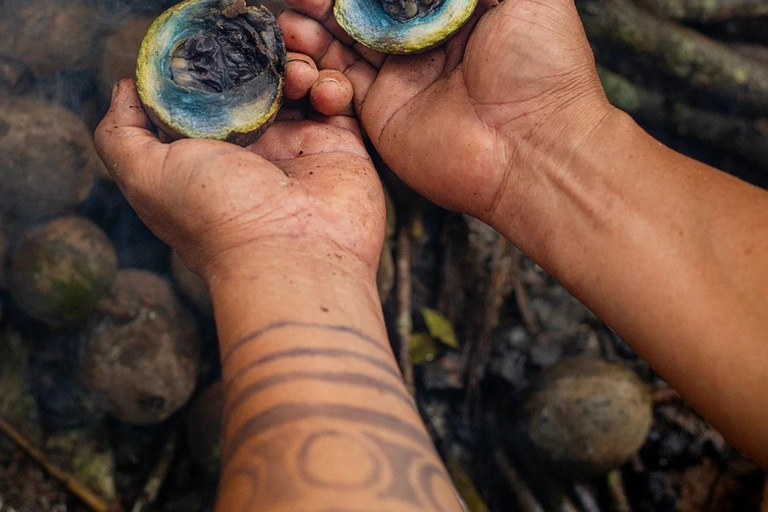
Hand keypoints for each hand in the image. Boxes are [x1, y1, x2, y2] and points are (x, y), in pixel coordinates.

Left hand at [95, 58, 384, 282]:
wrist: (295, 258)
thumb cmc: (218, 218)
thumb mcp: (145, 175)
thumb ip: (122, 132)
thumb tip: (125, 88)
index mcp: (207, 152)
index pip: (208, 92)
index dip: (211, 63)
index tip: (217, 42)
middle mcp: (252, 149)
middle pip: (255, 81)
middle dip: (258, 58)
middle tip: (263, 47)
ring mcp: (298, 147)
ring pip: (297, 83)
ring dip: (296, 65)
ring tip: (295, 73)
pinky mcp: (339, 147)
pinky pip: (337, 99)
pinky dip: (330, 85)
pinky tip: (319, 92)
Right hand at [278, 0, 610, 220]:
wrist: (535, 148)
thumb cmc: (542, 64)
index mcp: (457, 12)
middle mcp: (425, 44)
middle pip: (365, 12)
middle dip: (331, 0)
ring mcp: (402, 79)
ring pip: (344, 43)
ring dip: (314, 25)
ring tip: (291, 13)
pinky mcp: (383, 113)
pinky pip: (340, 83)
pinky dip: (317, 65)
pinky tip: (300, 46)